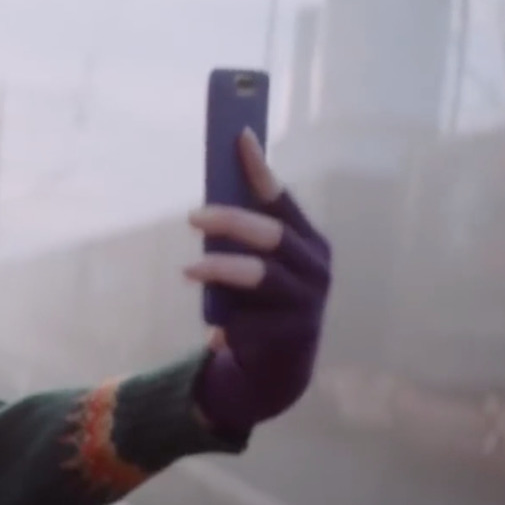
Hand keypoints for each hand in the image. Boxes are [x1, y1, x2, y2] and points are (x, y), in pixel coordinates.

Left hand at [183, 128, 331, 431]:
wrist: (278, 367)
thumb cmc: (259, 304)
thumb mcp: (253, 265)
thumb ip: (239, 239)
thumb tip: (205, 206)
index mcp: (308, 242)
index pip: (282, 200)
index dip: (261, 169)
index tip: (239, 138)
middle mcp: (315, 267)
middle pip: (272, 235)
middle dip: (232, 221)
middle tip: (193, 215)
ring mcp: (308, 302)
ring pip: (262, 276)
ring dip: (221, 269)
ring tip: (189, 270)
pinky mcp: (293, 335)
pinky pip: (252, 323)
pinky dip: (227, 326)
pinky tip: (216, 336)